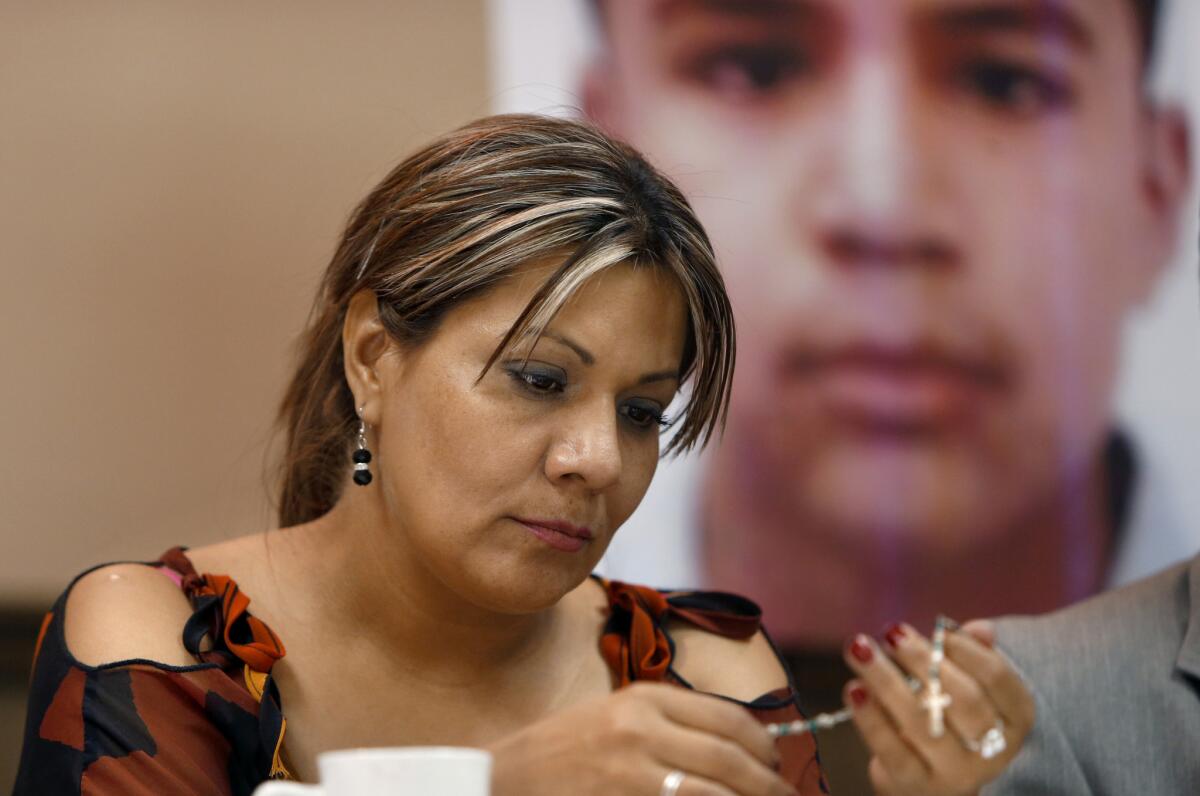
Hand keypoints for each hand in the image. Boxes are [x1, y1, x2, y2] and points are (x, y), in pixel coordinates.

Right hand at [487, 681, 797, 795]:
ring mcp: (632, 772)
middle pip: (734, 760)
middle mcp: (642, 729)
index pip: (730, 718)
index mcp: (644, 698)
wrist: (502, 783)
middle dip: (770, 788)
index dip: (765, 747)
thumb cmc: (561, 756)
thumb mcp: (615, 718)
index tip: (775, 766)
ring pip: (719, 794)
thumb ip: (670, 724)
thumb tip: (738, 746)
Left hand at [842, 620, 1033, 795]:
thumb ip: (972, 654)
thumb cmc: (947, 715)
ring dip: (886, 680)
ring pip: (923, 723)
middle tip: (892, 633)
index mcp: (1014, 719)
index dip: (968, 650)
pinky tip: (854, 689)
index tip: (938, 630)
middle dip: (924, 661)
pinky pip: (892, 750)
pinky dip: (871, 718)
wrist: (926, 776)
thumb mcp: (965, 684)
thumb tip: (982, 628)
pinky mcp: (915, 785)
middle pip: (964, 700)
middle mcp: (993, 751)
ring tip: (860, 649)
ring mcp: (955, 773)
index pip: (998, 678)